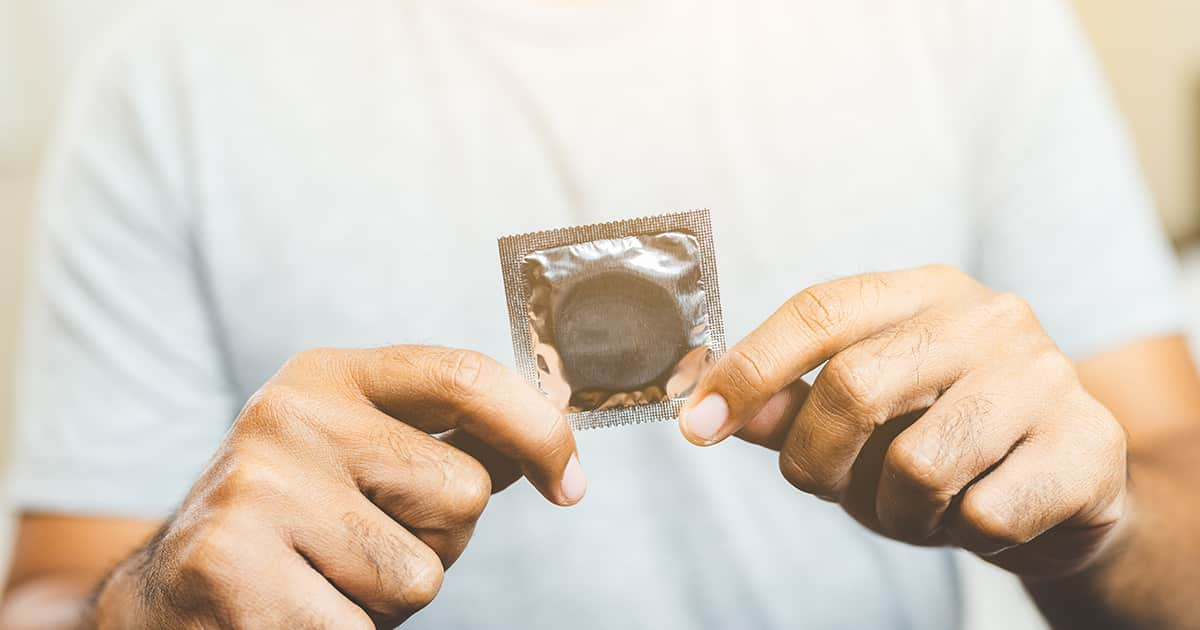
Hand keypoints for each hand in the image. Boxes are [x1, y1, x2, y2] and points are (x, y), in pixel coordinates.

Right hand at [92, 346, 585, 628]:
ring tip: (325, 578)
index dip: (537, 429)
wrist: (171, 588)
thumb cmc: (293, 522)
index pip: (464, 378)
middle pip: (462, 493)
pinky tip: (294, 612)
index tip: (568, 482)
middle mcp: (291, 416)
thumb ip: (446, 441)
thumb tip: (550, 431)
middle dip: (438, 539)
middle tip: (362, 543)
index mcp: (329, 377)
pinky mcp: (231, 566)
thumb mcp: (361, 456)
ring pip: (420, 575)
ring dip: (388, 599)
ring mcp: (258, 488)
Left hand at [680, 265, 1128, 576]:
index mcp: (924, 291)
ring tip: (920, 510)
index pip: (820, 311)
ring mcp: (1047, 376)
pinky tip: (980, 518)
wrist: (1068, 488)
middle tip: (829, 488)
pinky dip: (962, 537)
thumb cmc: (943, 442)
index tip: (696, 426)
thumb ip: (787, 407)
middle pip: (855, 385)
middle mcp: (989, 317)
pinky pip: (983, 516)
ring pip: (918, 465)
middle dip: (817, 461)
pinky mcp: (1089, 445)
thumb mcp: (858, 420)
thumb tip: (704, 405)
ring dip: (896, 513)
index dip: (749, 369)